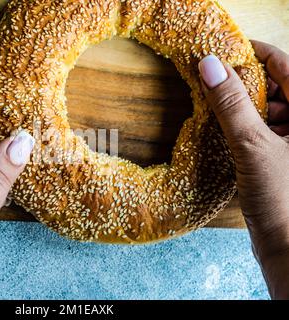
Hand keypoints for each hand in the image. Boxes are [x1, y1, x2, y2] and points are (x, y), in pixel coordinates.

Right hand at [199, 41, 288, 298]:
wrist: (288, 250)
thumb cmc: (282, 200)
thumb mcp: (253, 145)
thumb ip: (230, 104)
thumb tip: (209, 65)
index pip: (286, 65)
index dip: (255, 53)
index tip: (225, 50)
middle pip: (276, 85)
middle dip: (244, 81)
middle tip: (212, 79)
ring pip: (268, 108)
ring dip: (241, 104)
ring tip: (215, 105)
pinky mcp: (283, 156)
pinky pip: (264, 129)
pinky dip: (244, 125)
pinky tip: (225, 130)